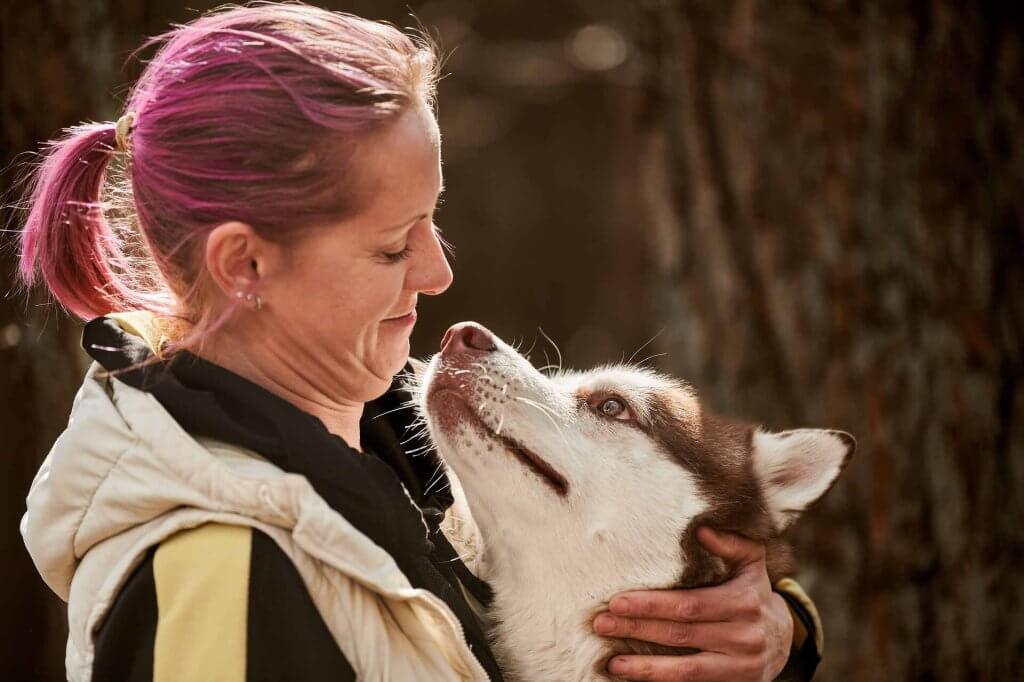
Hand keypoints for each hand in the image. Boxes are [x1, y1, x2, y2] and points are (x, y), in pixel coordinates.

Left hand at [592, 527, 792, 680]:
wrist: (784, 640)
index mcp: (742, 602)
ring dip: (645, 667)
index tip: (617, 601)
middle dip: (637, 629)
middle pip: (681, 634)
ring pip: (686, 668)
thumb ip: (731, 544)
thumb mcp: (751, 564)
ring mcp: (738, 665)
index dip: (652, 604)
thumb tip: (701, 529)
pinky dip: (662, 681)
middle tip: (601, 623)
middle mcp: (742, 636)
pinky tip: (634, 676)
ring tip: (612, 662)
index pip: (689, 604)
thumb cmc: (753, 593)